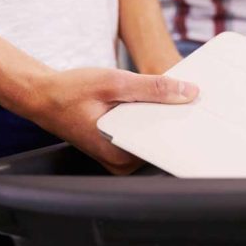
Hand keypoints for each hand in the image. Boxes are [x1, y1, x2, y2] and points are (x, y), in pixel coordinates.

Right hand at [30, 68, 198, 174]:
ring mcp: (121, 157)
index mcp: (121, 153)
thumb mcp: (115, 83)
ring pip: (154, 138)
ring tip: (177, 99)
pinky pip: (144, 134)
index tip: (202, 113)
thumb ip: (153, 88)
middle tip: (194, 100)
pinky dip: (151, 118)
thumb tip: (188, 92)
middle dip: (177, 120)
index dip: (186, 128)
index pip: (166, 145)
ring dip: (164, 118)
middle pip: (162, 142)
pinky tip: (158, 102)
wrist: (43, 96)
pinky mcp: (120, 148)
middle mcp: (122, 162)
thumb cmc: (70, 91)